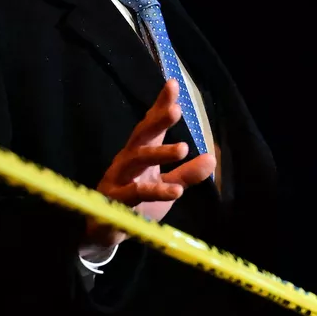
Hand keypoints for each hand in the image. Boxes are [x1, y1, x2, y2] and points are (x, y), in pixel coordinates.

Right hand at [81, 80, 215, 260]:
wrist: (104, 231)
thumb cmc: (135, 204)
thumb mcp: (165, 186)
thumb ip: (186, 174)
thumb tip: (212, 158)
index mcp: (140, 153)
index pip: (150, 126)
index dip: (160, 105)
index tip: (173, 84)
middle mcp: (127, 160)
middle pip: (141, 136)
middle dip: (157, 121)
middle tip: (176, 110)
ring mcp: (118, 179)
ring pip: (136, 160)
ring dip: (159, 153)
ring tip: (183, 148)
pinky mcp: (115, 201)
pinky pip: (135, 194)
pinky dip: (155, 191)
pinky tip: (175, 191)